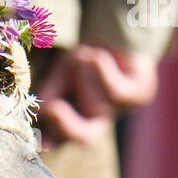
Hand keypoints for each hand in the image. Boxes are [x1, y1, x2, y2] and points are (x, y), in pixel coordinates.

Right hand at [36, 46, 157, 147]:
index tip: (38, 145)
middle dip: (67, 127)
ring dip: (84, 76)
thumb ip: (52, 93)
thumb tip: (43, 113)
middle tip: (51, 109)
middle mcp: (99, 120)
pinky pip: (117, 92)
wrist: (117, 32)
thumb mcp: (62, 73)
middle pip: (87, 136)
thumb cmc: (86, 57)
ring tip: (84, 54)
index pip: (63, 139)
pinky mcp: (139, 95)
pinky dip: (103, 72)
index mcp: (76, 119)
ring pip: (97, 106)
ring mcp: (120, 110)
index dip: (52, 145)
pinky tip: (97, 56)